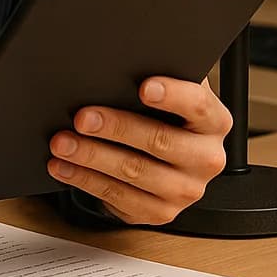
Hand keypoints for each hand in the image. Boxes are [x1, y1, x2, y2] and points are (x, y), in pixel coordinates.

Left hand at [48, 77, 229, 225]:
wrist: (172, 164)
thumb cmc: (165, 118)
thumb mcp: (170, 95)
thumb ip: (158, 78)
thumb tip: (119, 64)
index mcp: (214, 122)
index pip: (197, 106)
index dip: (172, 95)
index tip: (143, 87)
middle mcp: (206, 159)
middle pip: (159, 141)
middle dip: (115, 127)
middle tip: (82, 118)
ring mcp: (184, 190)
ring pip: (133, 172)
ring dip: (91, 156)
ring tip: (62, 143)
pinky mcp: (160, 212)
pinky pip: (117, 196)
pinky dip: (85, 179)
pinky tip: (64, 167)